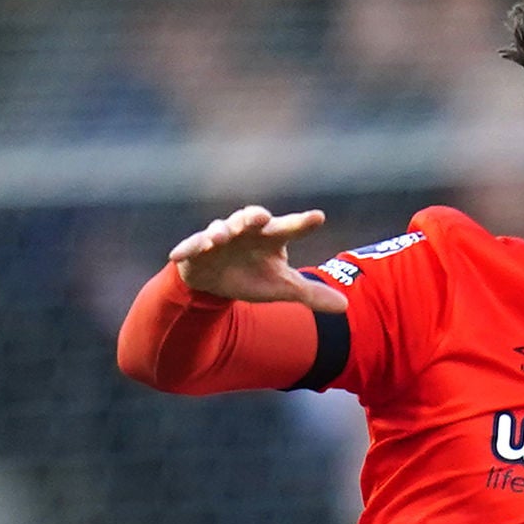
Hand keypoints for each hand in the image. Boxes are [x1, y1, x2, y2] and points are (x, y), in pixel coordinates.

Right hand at [168, 205, 347, 311]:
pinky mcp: (196, 250)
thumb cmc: (253, 275)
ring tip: (220, 237)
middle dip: (253, 217)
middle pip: (250, 219)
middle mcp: (246, 231)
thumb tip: (345, 307)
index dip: (302, 223)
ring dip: (219, 231)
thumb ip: (312, 295)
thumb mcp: (283, 287)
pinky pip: (191, 247)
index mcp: (270, 237)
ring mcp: (220, 237)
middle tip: (259, 218)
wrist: (217, 282)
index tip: (318, 218)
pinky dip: (187, 249)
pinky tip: (177, 254)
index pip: (290, 228)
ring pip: (220, 229)